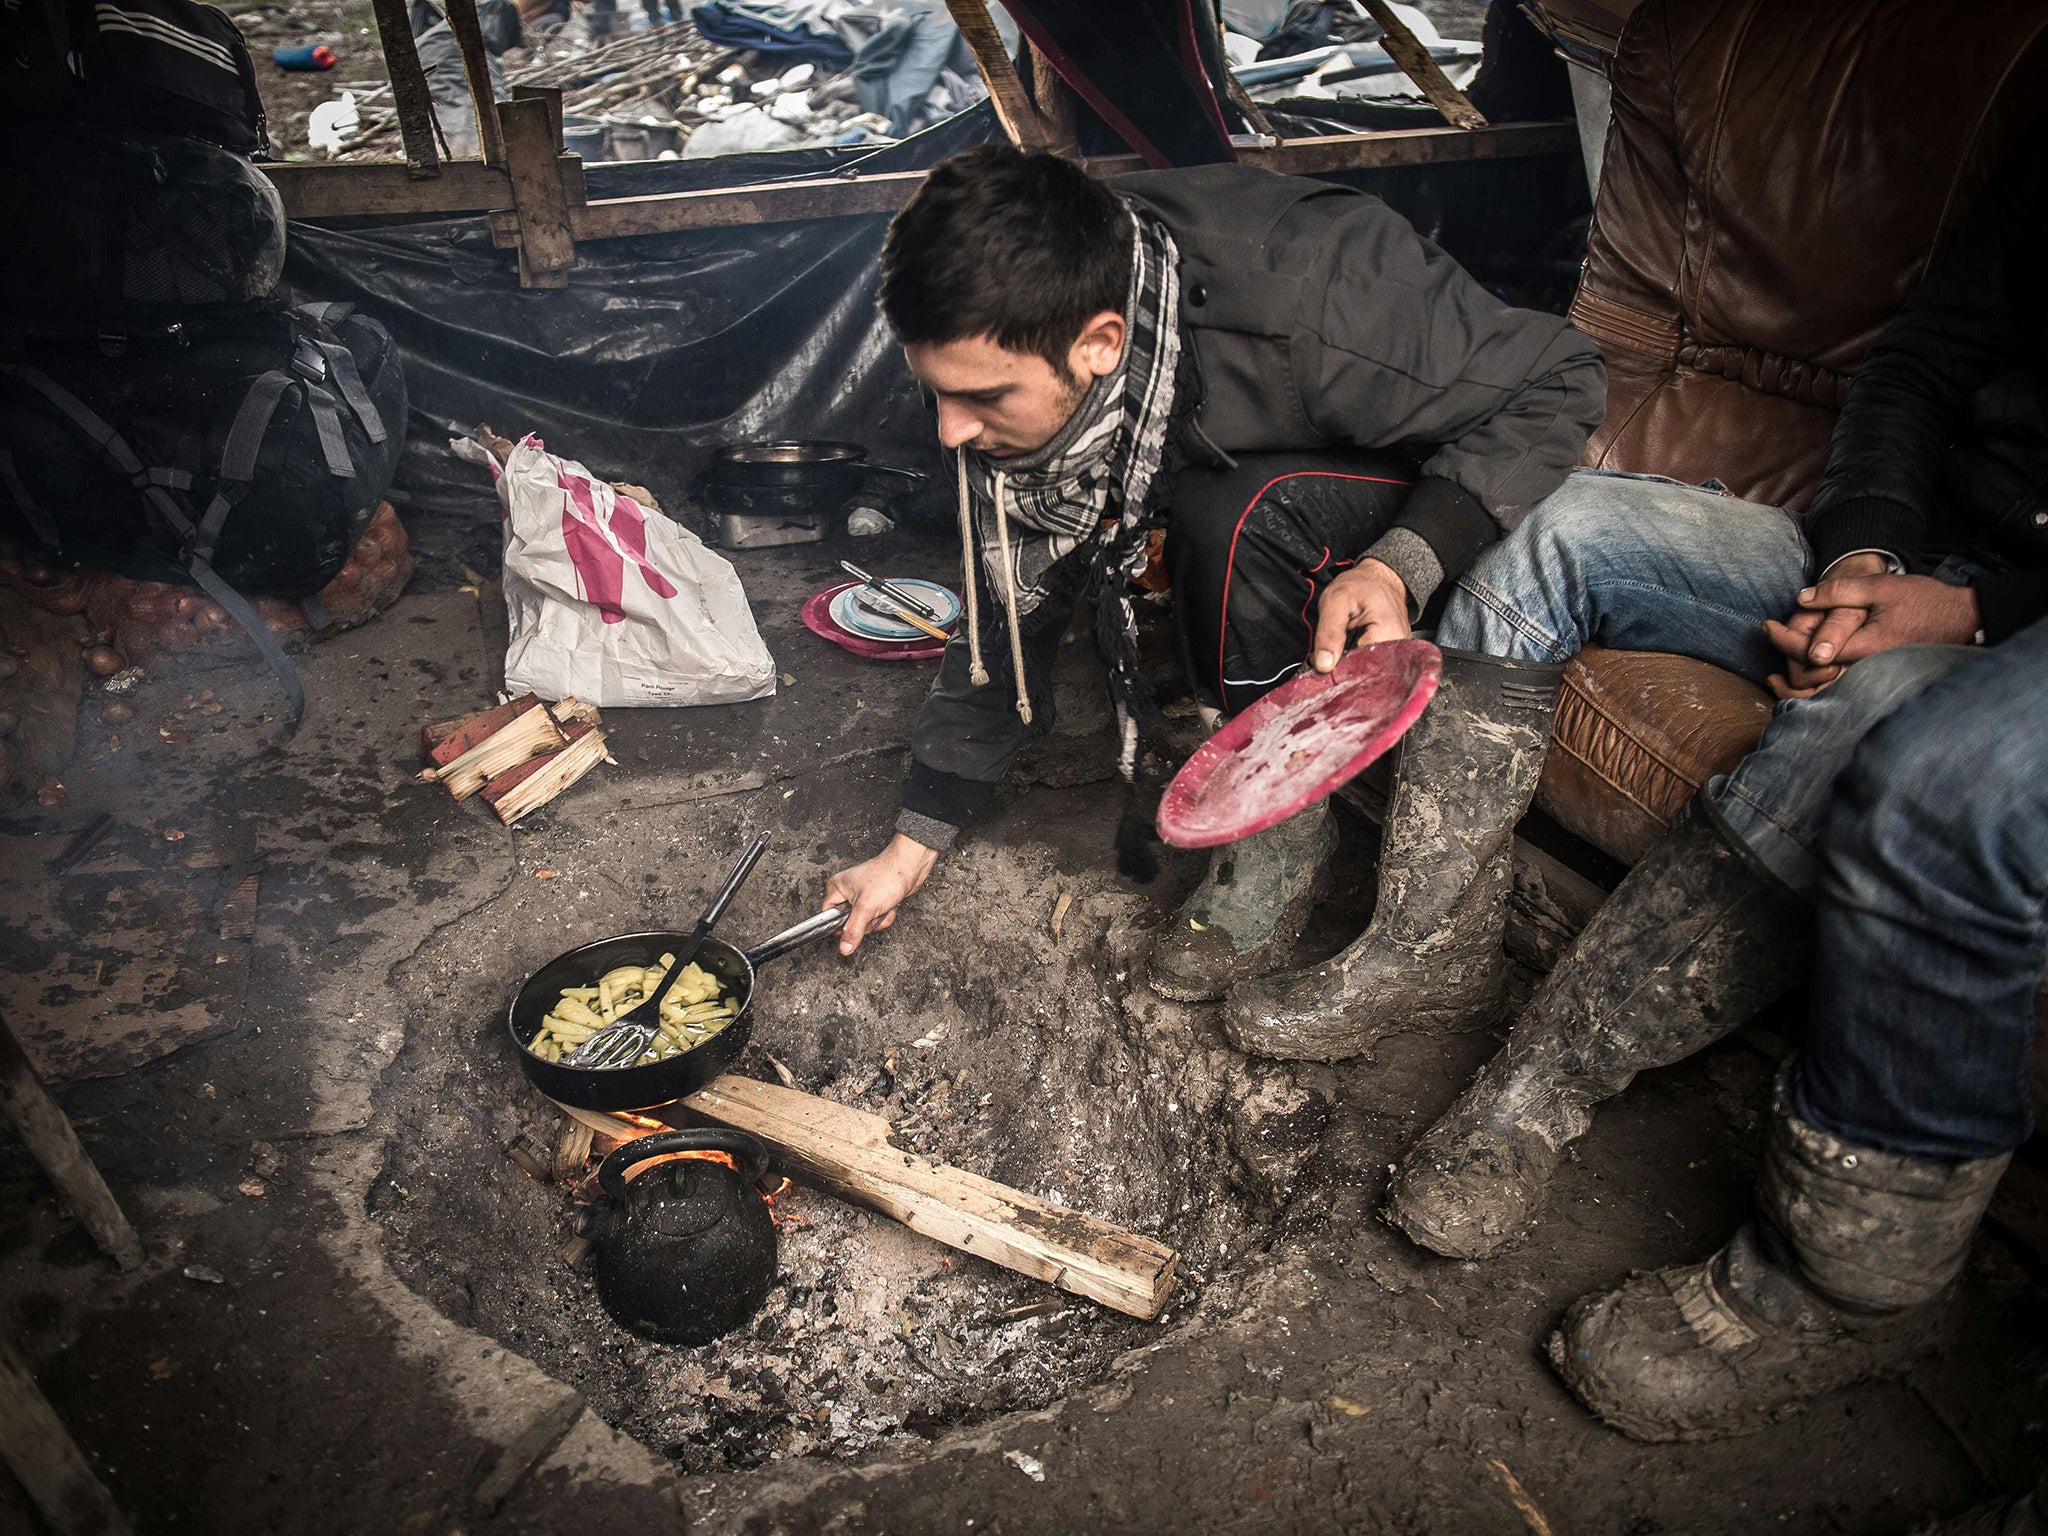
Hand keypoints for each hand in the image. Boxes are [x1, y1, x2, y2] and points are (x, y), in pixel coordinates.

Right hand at [823, 833, 939, 955]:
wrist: (910, 868)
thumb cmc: (887, 877)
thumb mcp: (866, 909)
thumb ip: (853, 930)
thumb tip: (844, 948)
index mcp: (836, 888)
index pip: (828, 916)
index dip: (840, 925)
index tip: (853, 926)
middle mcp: (846, 892)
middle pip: (848, 922)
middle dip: (866, 922)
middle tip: (872, 911)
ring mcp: (861, 896)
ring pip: (864, 922)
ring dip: (877, 919)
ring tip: (883, 906)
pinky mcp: (874, 900)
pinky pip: (875, 918)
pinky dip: (884, 915)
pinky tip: (889, 905)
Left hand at [1310, 558, 1410, 671]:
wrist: (1380, 577)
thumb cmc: (1361, 585)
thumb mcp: (1336, 601)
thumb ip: (1329, 633)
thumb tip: (1324, 665)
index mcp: (1388, 634)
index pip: (1362, 668)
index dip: (1340, 671)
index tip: (1324, 667)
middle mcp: (1399, 648)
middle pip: (1367, 674)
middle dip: (1344, 671)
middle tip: (1329, 658)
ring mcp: (1397, 653)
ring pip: (1368, 672)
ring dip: (1350, 668)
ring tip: (1341, 651)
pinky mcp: (1392, 655)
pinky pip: (1372, 667)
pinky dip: (1357, 663)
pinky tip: (1349, 653)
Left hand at [1763, 562, 1980, 698]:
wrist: (1961, 618)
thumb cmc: (1923, 601)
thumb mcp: (1880, 588)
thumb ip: (1839, 592)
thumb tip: (1800, 599)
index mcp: (1863, 648)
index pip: (1808, 653)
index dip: (1782, 640)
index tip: (1767, 626)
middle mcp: (1865, 671)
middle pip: (1811, 682)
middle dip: (1784, 666)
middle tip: (1770, 643)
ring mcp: (1871, 679)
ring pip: (1824, 695)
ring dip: (1796, 687)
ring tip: (1776, 673)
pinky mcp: (1876, 680)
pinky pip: (1840, 692)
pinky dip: (1817, 688)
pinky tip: (1806, 677)